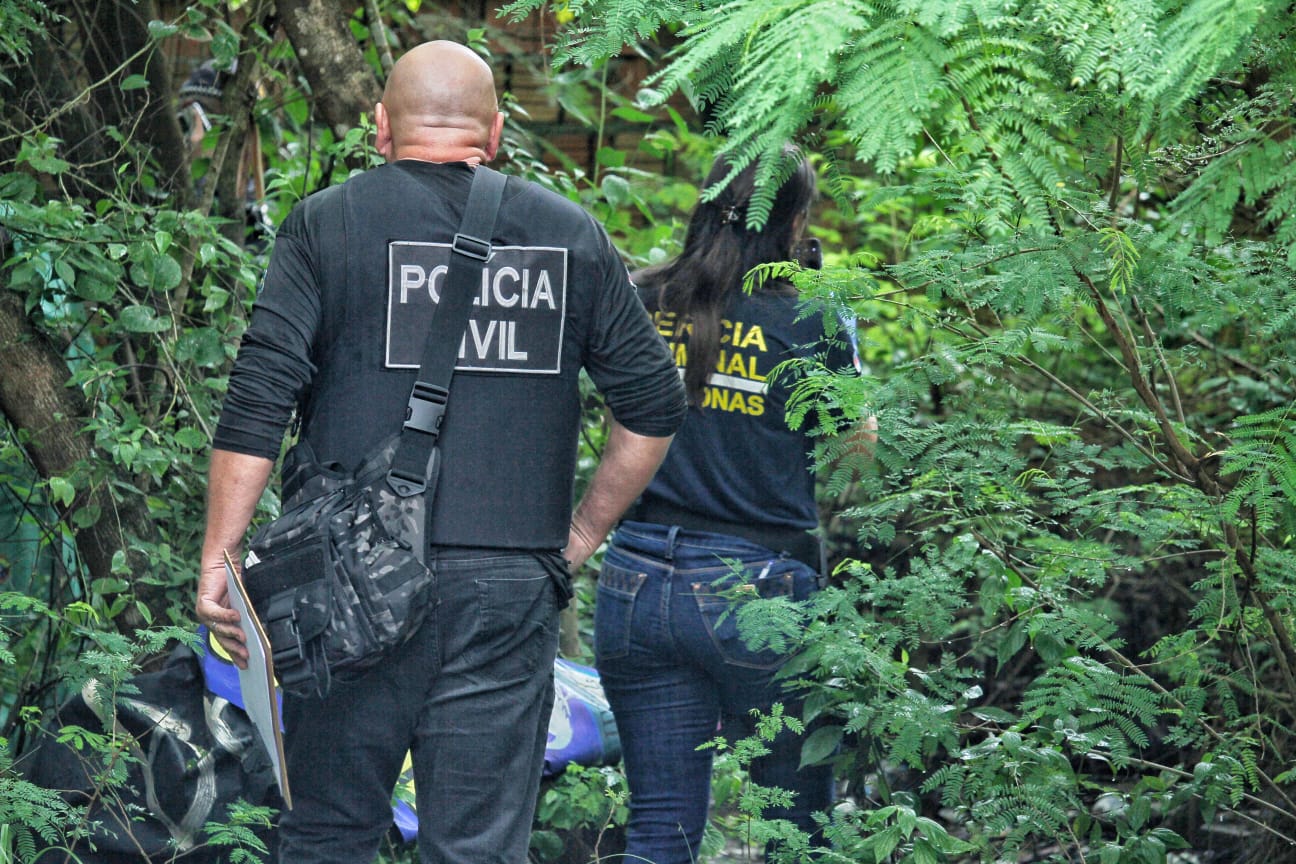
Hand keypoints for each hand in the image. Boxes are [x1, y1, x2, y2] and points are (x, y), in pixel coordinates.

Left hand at [196, 551, 248, 668]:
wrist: (223, 564)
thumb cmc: (233, 583)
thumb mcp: (242, 605)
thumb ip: (245, 619)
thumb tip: (256, 633)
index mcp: (219, 622)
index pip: (226, 642)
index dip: (235, 655)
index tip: (245, 665)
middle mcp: (209, 620)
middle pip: (222, 639)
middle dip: (234, 649)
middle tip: (247, 656)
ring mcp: (204, 613)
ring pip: (217, 629)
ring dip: (231, 635)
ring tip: (244, 639)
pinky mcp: (203, 603)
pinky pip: (215, 613)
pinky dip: (225, 616)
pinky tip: (237, 617)